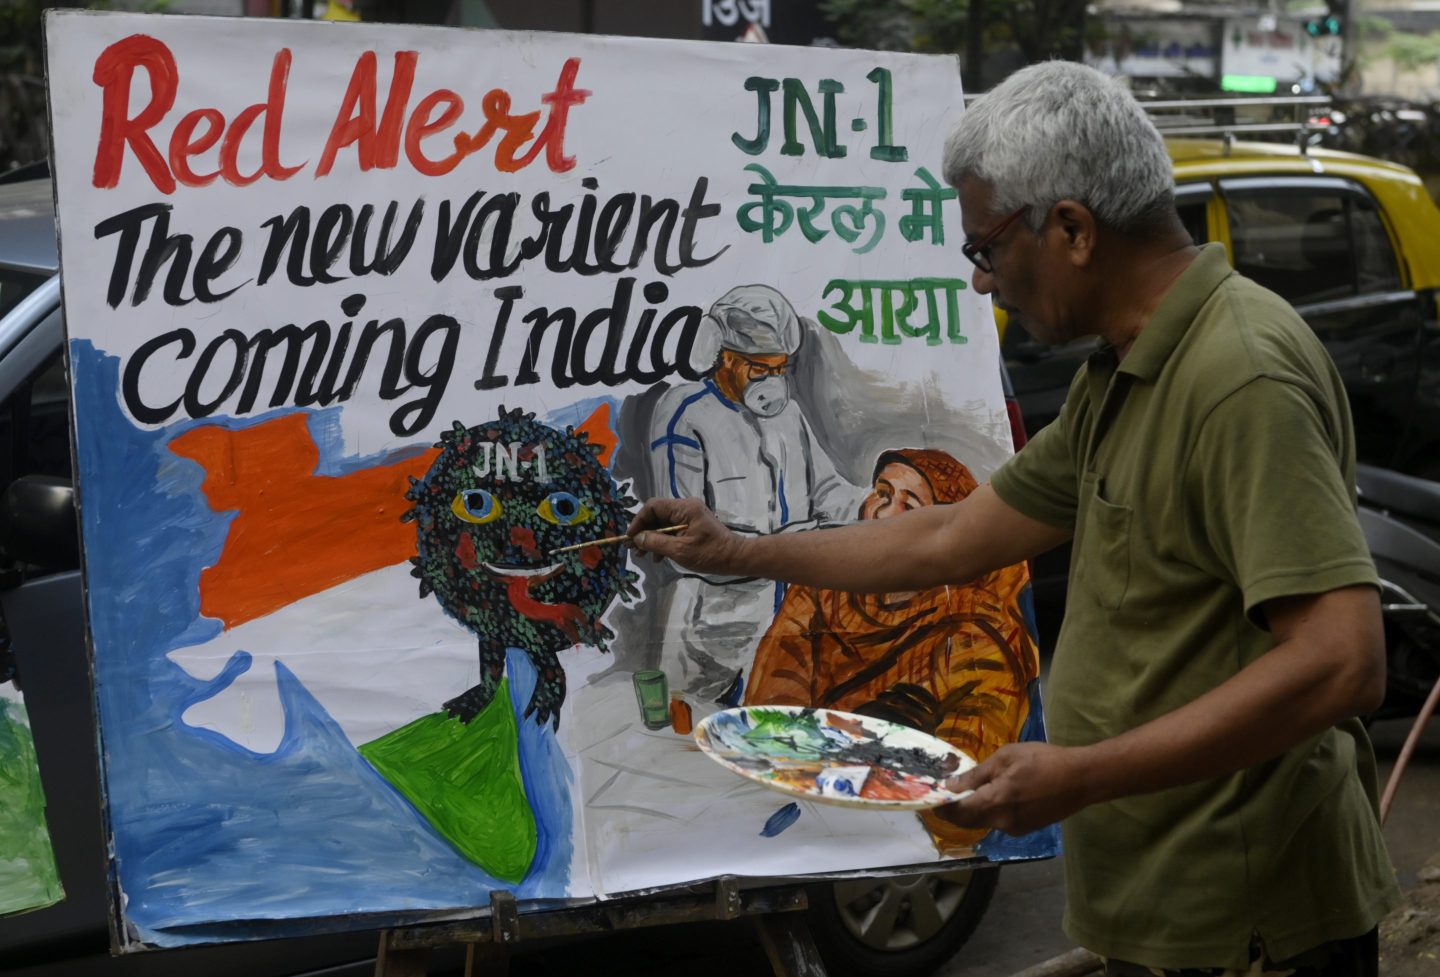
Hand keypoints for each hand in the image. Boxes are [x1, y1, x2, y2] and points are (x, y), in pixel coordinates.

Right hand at [626, 497, 747, 576]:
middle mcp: (686, 507)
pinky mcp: (693, 525)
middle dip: (644, 532)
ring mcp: (690, 516)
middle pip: (657, 515)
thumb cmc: (710, 554)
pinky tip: (659, 557)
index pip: (652, 507)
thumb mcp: (680, 550)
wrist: (735, 558)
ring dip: (652, 538)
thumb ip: (656, 542)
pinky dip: (663, 541)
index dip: (638, 521)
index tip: (630, 538)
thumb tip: (637, 538)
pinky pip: (672, 529)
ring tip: (644, 556)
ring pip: (663, 523)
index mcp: (684, 508)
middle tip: (634, 549)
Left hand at [938, 742, 1099, 836]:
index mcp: (996, 802)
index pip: (957, 812)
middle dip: (954, 809)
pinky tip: (997, 793)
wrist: (1082, 779)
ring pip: (983, 821)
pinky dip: (990, 810)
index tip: (929, 797)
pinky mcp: (1025, 829)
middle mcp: (1002, 822)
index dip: (940, 807)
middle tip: (947, 791)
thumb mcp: (1007, 758)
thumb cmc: (1044, 761)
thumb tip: (951, 785)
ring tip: (972, 787)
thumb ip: (977, 774)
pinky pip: (998, 821)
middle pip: (967, 821)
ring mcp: (1015, 829)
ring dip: (972, 808)